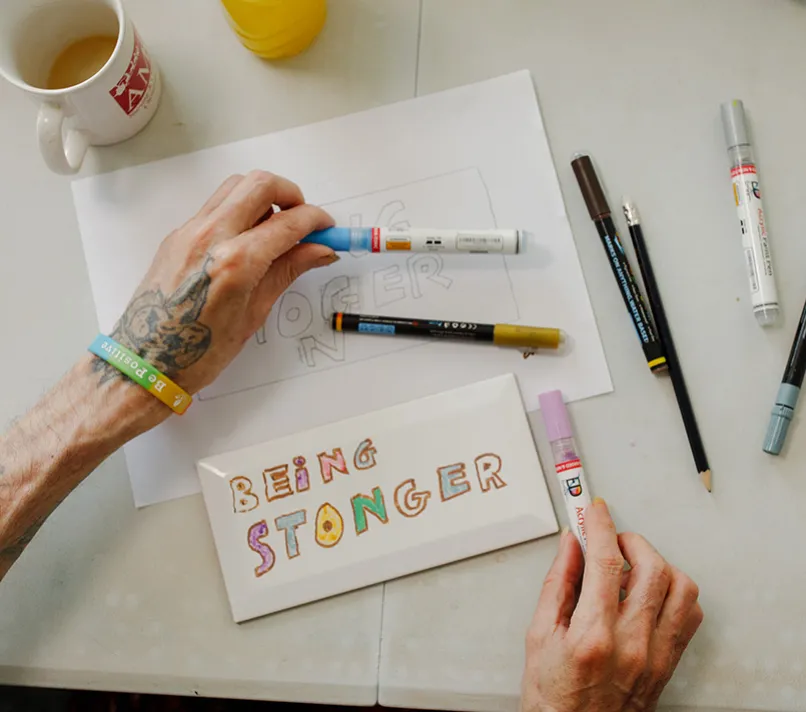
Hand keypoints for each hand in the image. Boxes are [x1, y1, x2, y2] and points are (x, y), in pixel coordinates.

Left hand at [92, 170, 335, 395]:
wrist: (146, 363)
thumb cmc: (198, 352)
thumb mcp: (254, 313)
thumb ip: (287, 271)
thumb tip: (319, 251)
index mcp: (235, 262)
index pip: (288, 223)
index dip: (316, 221)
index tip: (327, 229)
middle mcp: (210, 236)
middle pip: (260, 184)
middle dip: (291, 194)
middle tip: (303, 220)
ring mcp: (189, 231)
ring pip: (235, 187)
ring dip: (263, 197)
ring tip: (276, 229)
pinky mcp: (177, 235)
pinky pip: (215, 207)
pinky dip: (240, 211)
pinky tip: (248, 241)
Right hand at [521, 499, 702, 711]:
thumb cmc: (552, 694)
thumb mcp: (539, 634)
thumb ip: (558, 583)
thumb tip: (571, 544)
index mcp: (593, 636)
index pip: (606, 564)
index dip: (601, 527)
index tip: (595, 510)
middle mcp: (632, 644)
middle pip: (652, 568)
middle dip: (631, 540)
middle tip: (611, 539)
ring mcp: (656, 654)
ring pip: (680, 587)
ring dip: (657, 564)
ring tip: (631, 565)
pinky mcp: (668, 662)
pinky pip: (689, 613)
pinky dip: (674, 591)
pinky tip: (650, 592)